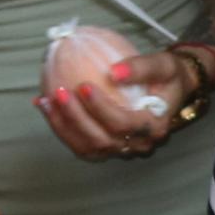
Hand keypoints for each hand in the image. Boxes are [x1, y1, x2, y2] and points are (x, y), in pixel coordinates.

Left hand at [37, 48, 200, 160]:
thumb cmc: (167, 76)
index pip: (123, 124)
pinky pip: (81, 145)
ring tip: (45, 101)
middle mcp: (138, 144)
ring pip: (88, 148)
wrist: (170, 91)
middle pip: (102, 140)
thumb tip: (113, 72)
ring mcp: (122, 149)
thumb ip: (142, 67)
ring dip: (63, 126)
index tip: (83, 85)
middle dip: (76, 118)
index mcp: (154, 127)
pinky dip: (61, 128)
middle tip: (59, 91)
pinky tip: (44, 106)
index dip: (100, 108)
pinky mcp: (107, 149)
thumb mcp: (163, 65)